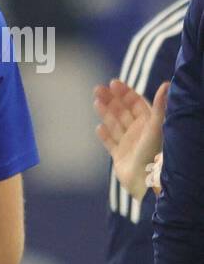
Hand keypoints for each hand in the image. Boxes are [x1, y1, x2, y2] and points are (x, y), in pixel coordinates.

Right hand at [93, 78, 166, 199]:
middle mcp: (139, 132)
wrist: (144, 181)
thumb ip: (160, 106)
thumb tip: (166, 84)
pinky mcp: (120, 157)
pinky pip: (110, 143)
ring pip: (115, 124)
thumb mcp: (157, 126)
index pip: (136, 104)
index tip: (113, 83)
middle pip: (123, 112)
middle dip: (111, 99)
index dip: (125, 93)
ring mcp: (129, 144)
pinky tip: (99, 127)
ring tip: (96, 102)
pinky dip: (104, 135)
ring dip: (106, 112)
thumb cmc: (153, 153)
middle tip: (98, 88)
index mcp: (149, 124)